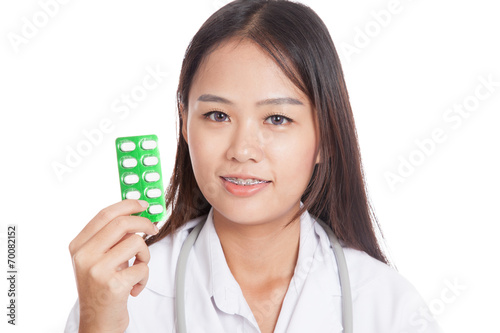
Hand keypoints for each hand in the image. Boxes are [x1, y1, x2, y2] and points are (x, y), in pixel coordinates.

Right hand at [68, 200, 158, 332]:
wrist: (97, 323)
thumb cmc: (101, 289)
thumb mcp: (98, 260)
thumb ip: (111, 238)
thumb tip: (137, 215)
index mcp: (78, 246)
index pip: (105, 214)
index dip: (128, 205)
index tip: (143, 204)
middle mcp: (84, 256)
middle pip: (122, 223)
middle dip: (144, 223)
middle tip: (153, 229)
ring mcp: (97, 270)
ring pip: (136, 243)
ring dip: (145, 256)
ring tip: (137, 269)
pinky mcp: (113, 285)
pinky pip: (143, 267)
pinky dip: (144, 277)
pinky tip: (134, 287)